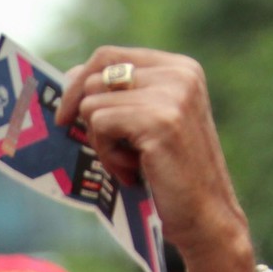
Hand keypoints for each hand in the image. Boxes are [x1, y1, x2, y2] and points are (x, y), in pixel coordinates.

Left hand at [55, 48, 254, 271]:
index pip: (109, 55)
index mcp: (179, 68)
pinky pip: (100, 125)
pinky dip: (107, 154)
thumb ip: (122, 96)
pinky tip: (133, 171)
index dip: (78, 82)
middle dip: (87, 116)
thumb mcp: (149, 123)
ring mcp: (172, 95)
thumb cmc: (169, 174)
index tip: (67, 115)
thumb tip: (71, 77)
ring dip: (101, 142)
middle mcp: (179, 74)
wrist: (205, 216)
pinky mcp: (160, 121)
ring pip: (93, 104)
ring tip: (131, 164)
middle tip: (108, 150)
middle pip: (95, 76)